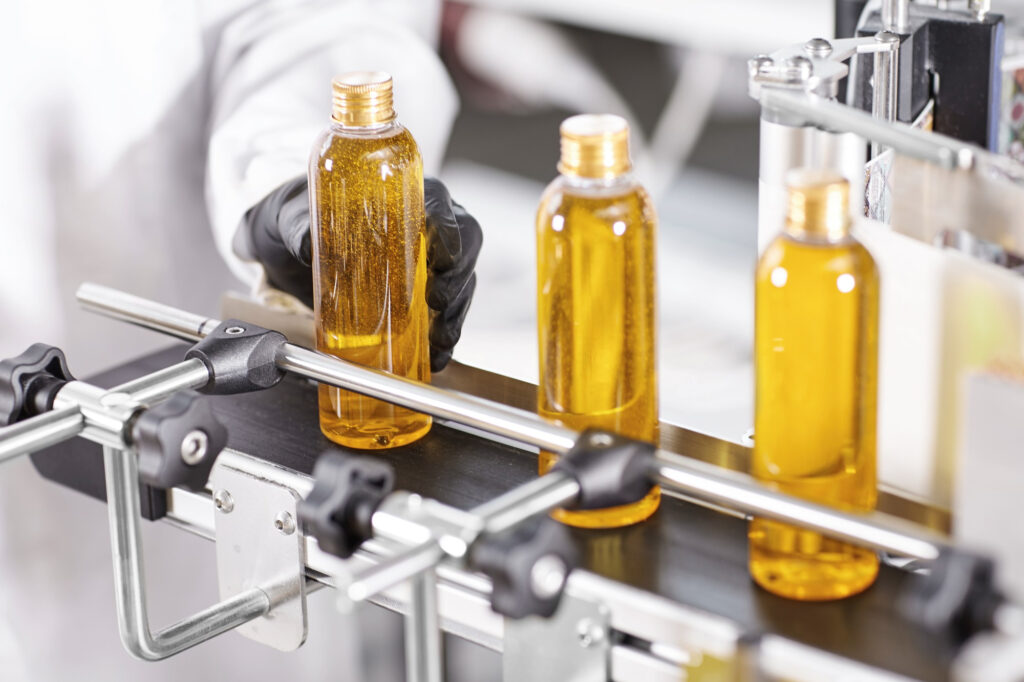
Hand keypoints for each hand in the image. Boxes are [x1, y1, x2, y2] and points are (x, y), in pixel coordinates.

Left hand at [245, 176, 481, 371]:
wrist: (288, 246)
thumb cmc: (299, 219)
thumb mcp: (292, 218)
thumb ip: (299, 226)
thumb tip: (306, 243)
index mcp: (403, 192)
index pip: (441, 206)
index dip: (450, 233)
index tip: (442, 259)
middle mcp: (424, 223)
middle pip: (463, 246)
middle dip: (458, 278)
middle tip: (438, 303)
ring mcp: (427, 257)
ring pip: (461, 281)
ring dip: (455, 313)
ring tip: (440, 341)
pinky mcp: (421, 289)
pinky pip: (446, 309)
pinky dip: (445, 333)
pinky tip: (437, 354)